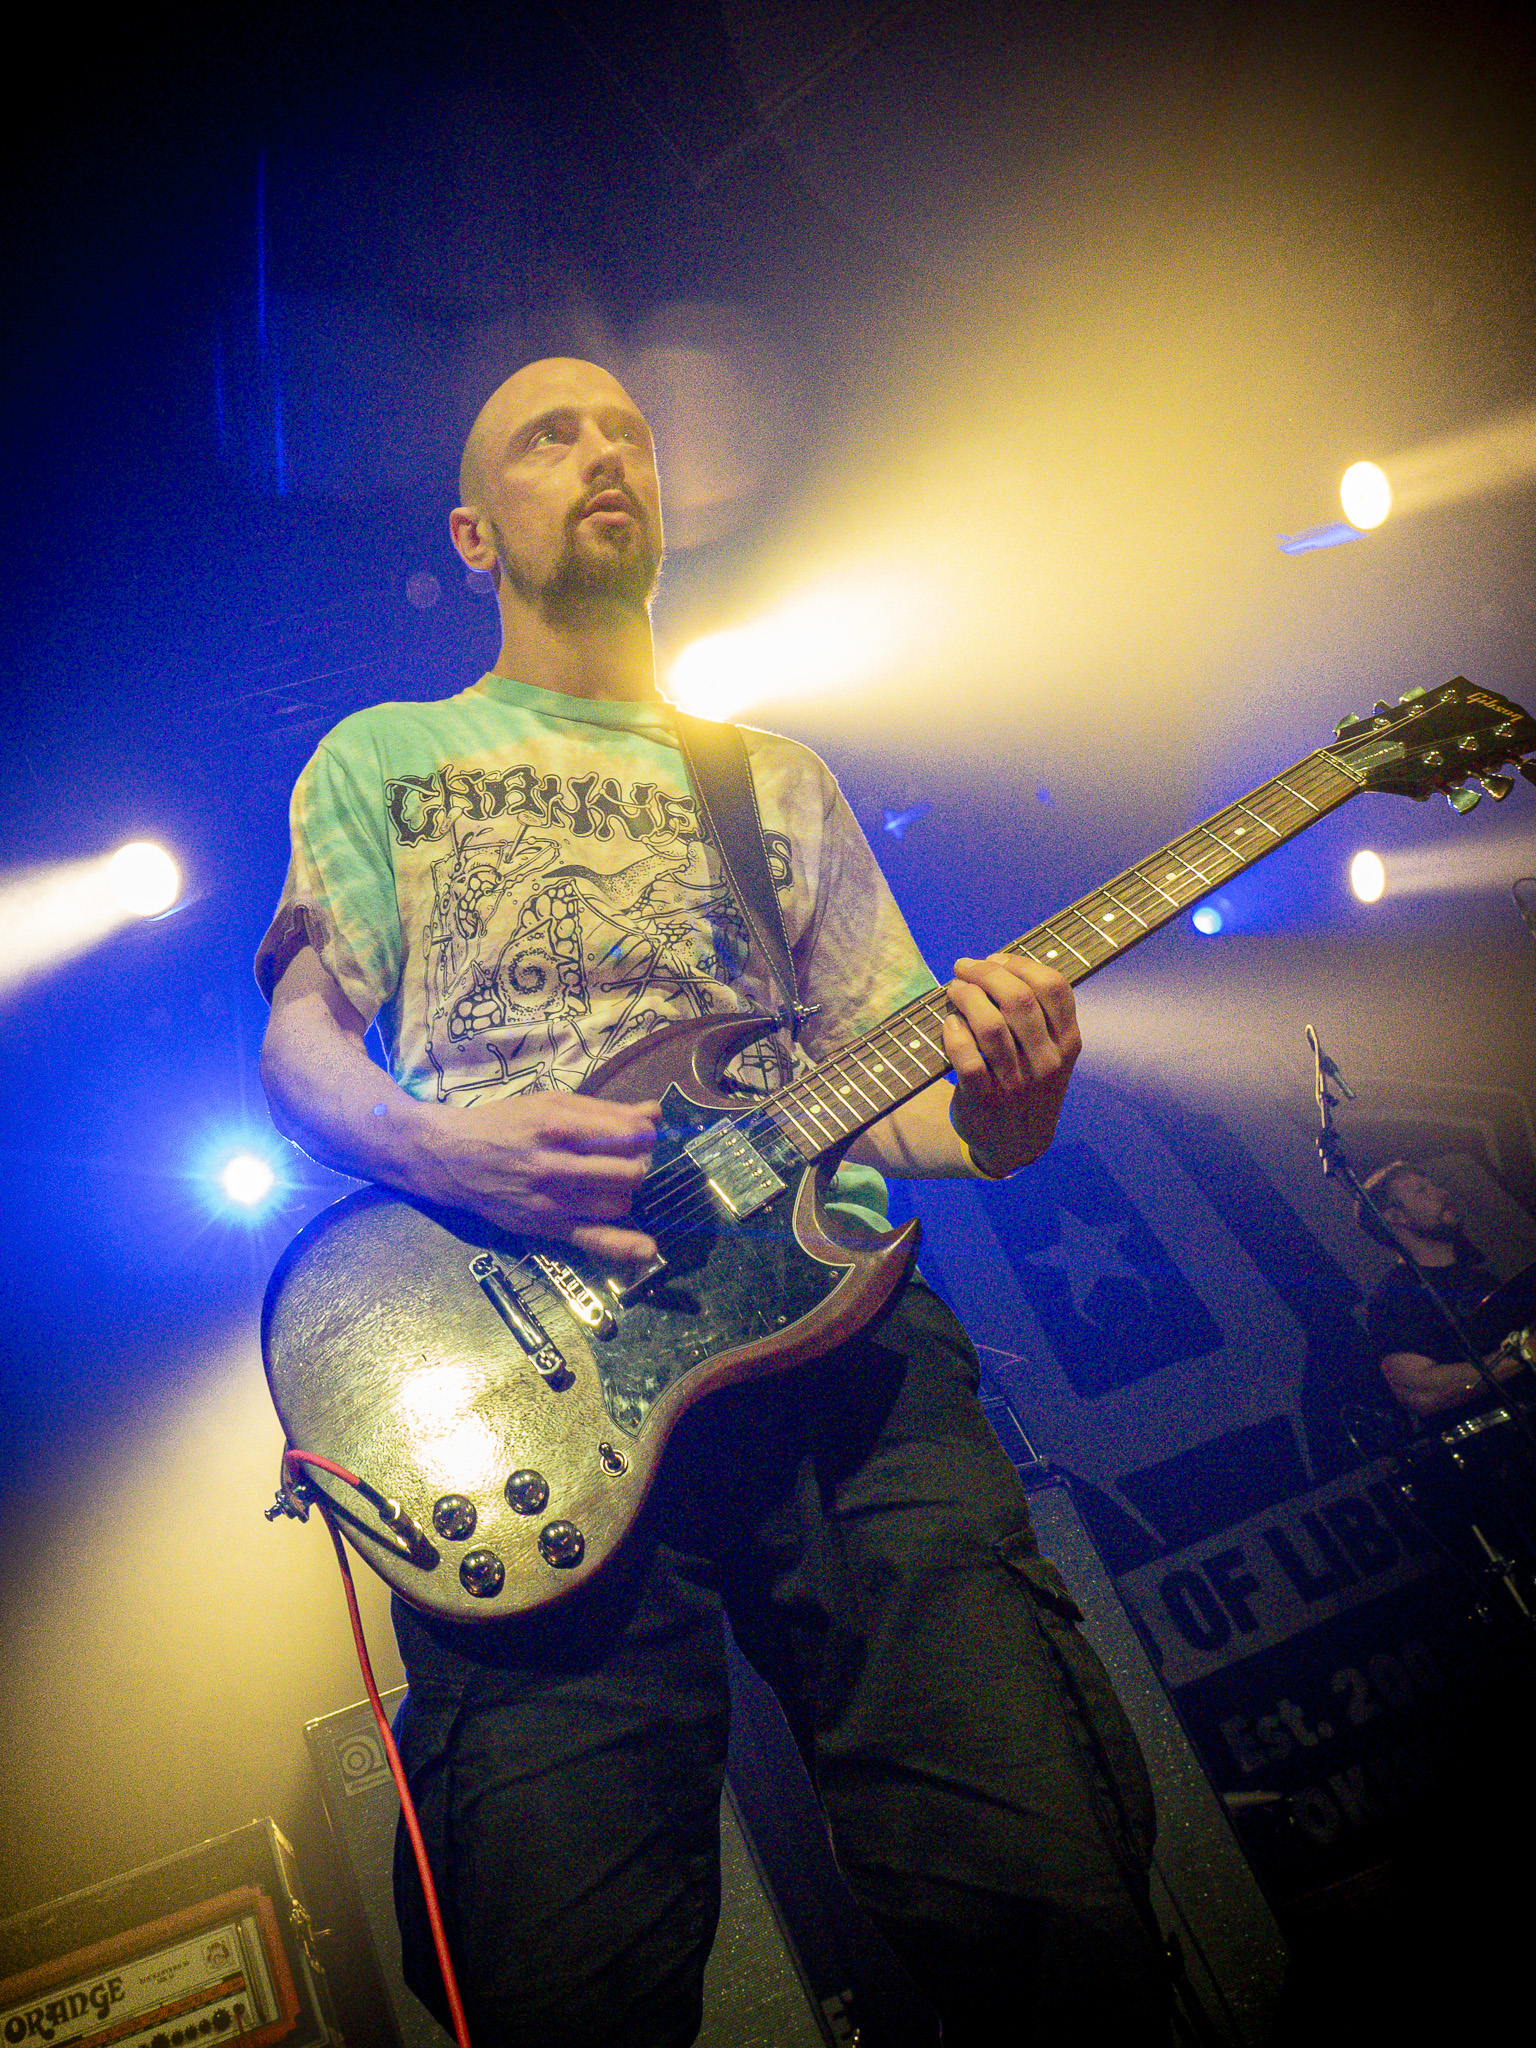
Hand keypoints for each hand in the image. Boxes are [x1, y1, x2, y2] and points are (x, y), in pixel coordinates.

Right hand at [418, 1092, 660, 1262]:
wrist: (449, 1158)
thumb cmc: (503, 1125)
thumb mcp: (550, 1103)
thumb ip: (604, 1110)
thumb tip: (654, 1113)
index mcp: (557, 1125)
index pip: (625, 1135)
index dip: (644, 1135)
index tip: (640, 1135)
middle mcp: (555, 1164)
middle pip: (627, 1171)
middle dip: (637, 1164)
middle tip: (624, 1160)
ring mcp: (550, 1200)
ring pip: (617, 1203)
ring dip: (624, 1193)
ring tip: (610, 1184)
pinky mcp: (544, 1226)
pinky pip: (592, 1239)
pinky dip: (623, 1246)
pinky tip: (646, 1249)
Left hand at [943, 953, 1079, 1177]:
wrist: (1015, 1144)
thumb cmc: (1029, 1084)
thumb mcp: (1052, 1053)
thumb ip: (1039, 1014)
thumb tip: (998, 965)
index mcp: (1068, 1043)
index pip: (1054, 987)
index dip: (1020, 963)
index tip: (995, 959)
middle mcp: (1047, 1062)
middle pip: (1019, 998)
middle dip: (985, 973)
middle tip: (964, 969)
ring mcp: (1017, 1083)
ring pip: (990, 1025)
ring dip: (966, 997)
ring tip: (955, 990)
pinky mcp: (985, 1100)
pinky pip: (966, 1058)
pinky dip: (954, 1033)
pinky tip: (950, 1024)